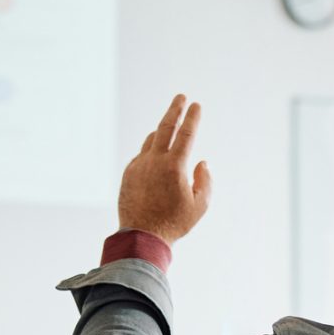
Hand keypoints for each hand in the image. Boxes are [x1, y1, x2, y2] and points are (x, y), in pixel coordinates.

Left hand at [116, 95, 211, 244]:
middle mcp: (154, 161)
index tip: (196, 105)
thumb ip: (205, 181)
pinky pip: (141, 155)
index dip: (193, 117)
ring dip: (161, 131)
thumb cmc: (174, 224)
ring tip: (170, 127)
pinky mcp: (128, 174)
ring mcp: (139, 166)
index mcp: (174, 166)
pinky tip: (155, 154)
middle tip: (180, 97)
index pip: (186, 134)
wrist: (142, 237)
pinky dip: (150, 151)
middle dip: (174, 109)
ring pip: (151, 141)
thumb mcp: (200, 205)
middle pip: (165, 127)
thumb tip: (202, 162)